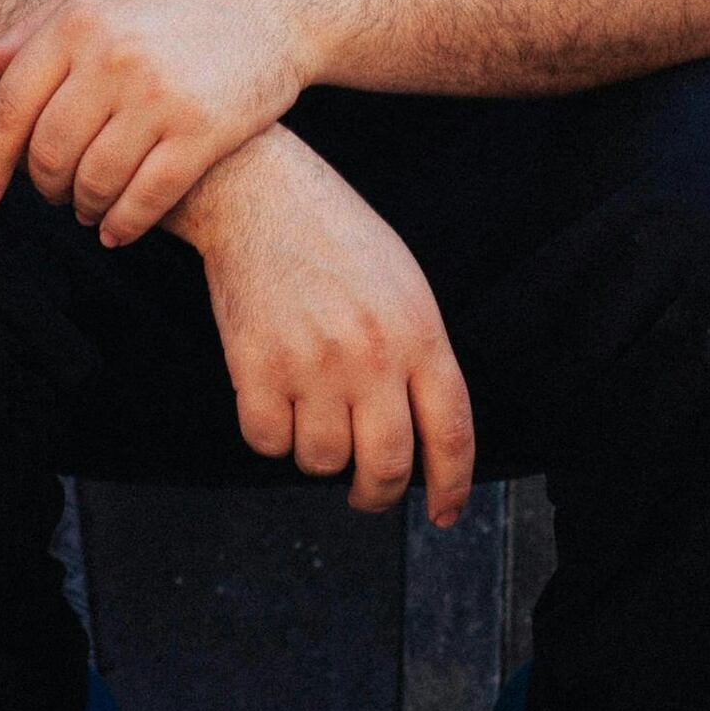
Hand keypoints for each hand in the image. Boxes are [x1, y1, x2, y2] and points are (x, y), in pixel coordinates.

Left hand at [0, 0, 311, 245]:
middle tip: (52, 195)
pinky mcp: (203, 131)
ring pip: (94, 182)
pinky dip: (123, 225)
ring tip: (86, 209)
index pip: (10, 108)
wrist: (274, 8)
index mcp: (79, 22)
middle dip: (43, 187)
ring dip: (83, 208)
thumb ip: (36, 30)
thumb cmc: (176, 2)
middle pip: (50, 153)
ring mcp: (160, 96)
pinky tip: (116, 230)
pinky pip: (146, 198)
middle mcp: (114, 58)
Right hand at [176, 133, 475, 523]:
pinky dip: (270, 436)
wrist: (262, 195)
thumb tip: (424, 436)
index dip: (453, 486)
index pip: (452, 433)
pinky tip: (273, 400)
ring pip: (322, 461)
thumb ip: (419, 355)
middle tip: (368, 494)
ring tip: (311, 413)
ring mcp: (313, 364)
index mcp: (420, 333)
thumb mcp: (404, 285)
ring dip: (317, 454)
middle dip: (379, 495)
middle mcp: (372, 356)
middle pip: (388, 466)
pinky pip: (268, 443)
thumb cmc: (337, 239)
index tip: (444, 515)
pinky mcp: (256, 368)